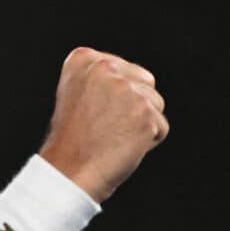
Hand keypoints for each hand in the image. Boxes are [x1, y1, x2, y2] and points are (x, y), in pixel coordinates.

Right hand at [39, 47, 168, 202]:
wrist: (68, 171)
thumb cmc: (72, 140)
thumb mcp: (76, 95)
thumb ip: (102, 79)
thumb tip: (137, 78)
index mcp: (82, 59)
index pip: (125, 70)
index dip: (114, 97)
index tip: (92, 112)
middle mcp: (104, 68)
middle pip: (145, 82)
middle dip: (133, 106)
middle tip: (104, 126)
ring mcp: (126, 89)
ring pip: (156, 103)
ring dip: (141, 123)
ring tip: (112, 137)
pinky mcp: (144, 112)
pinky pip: (161, 127)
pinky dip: (147, 142)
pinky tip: (121, 147)